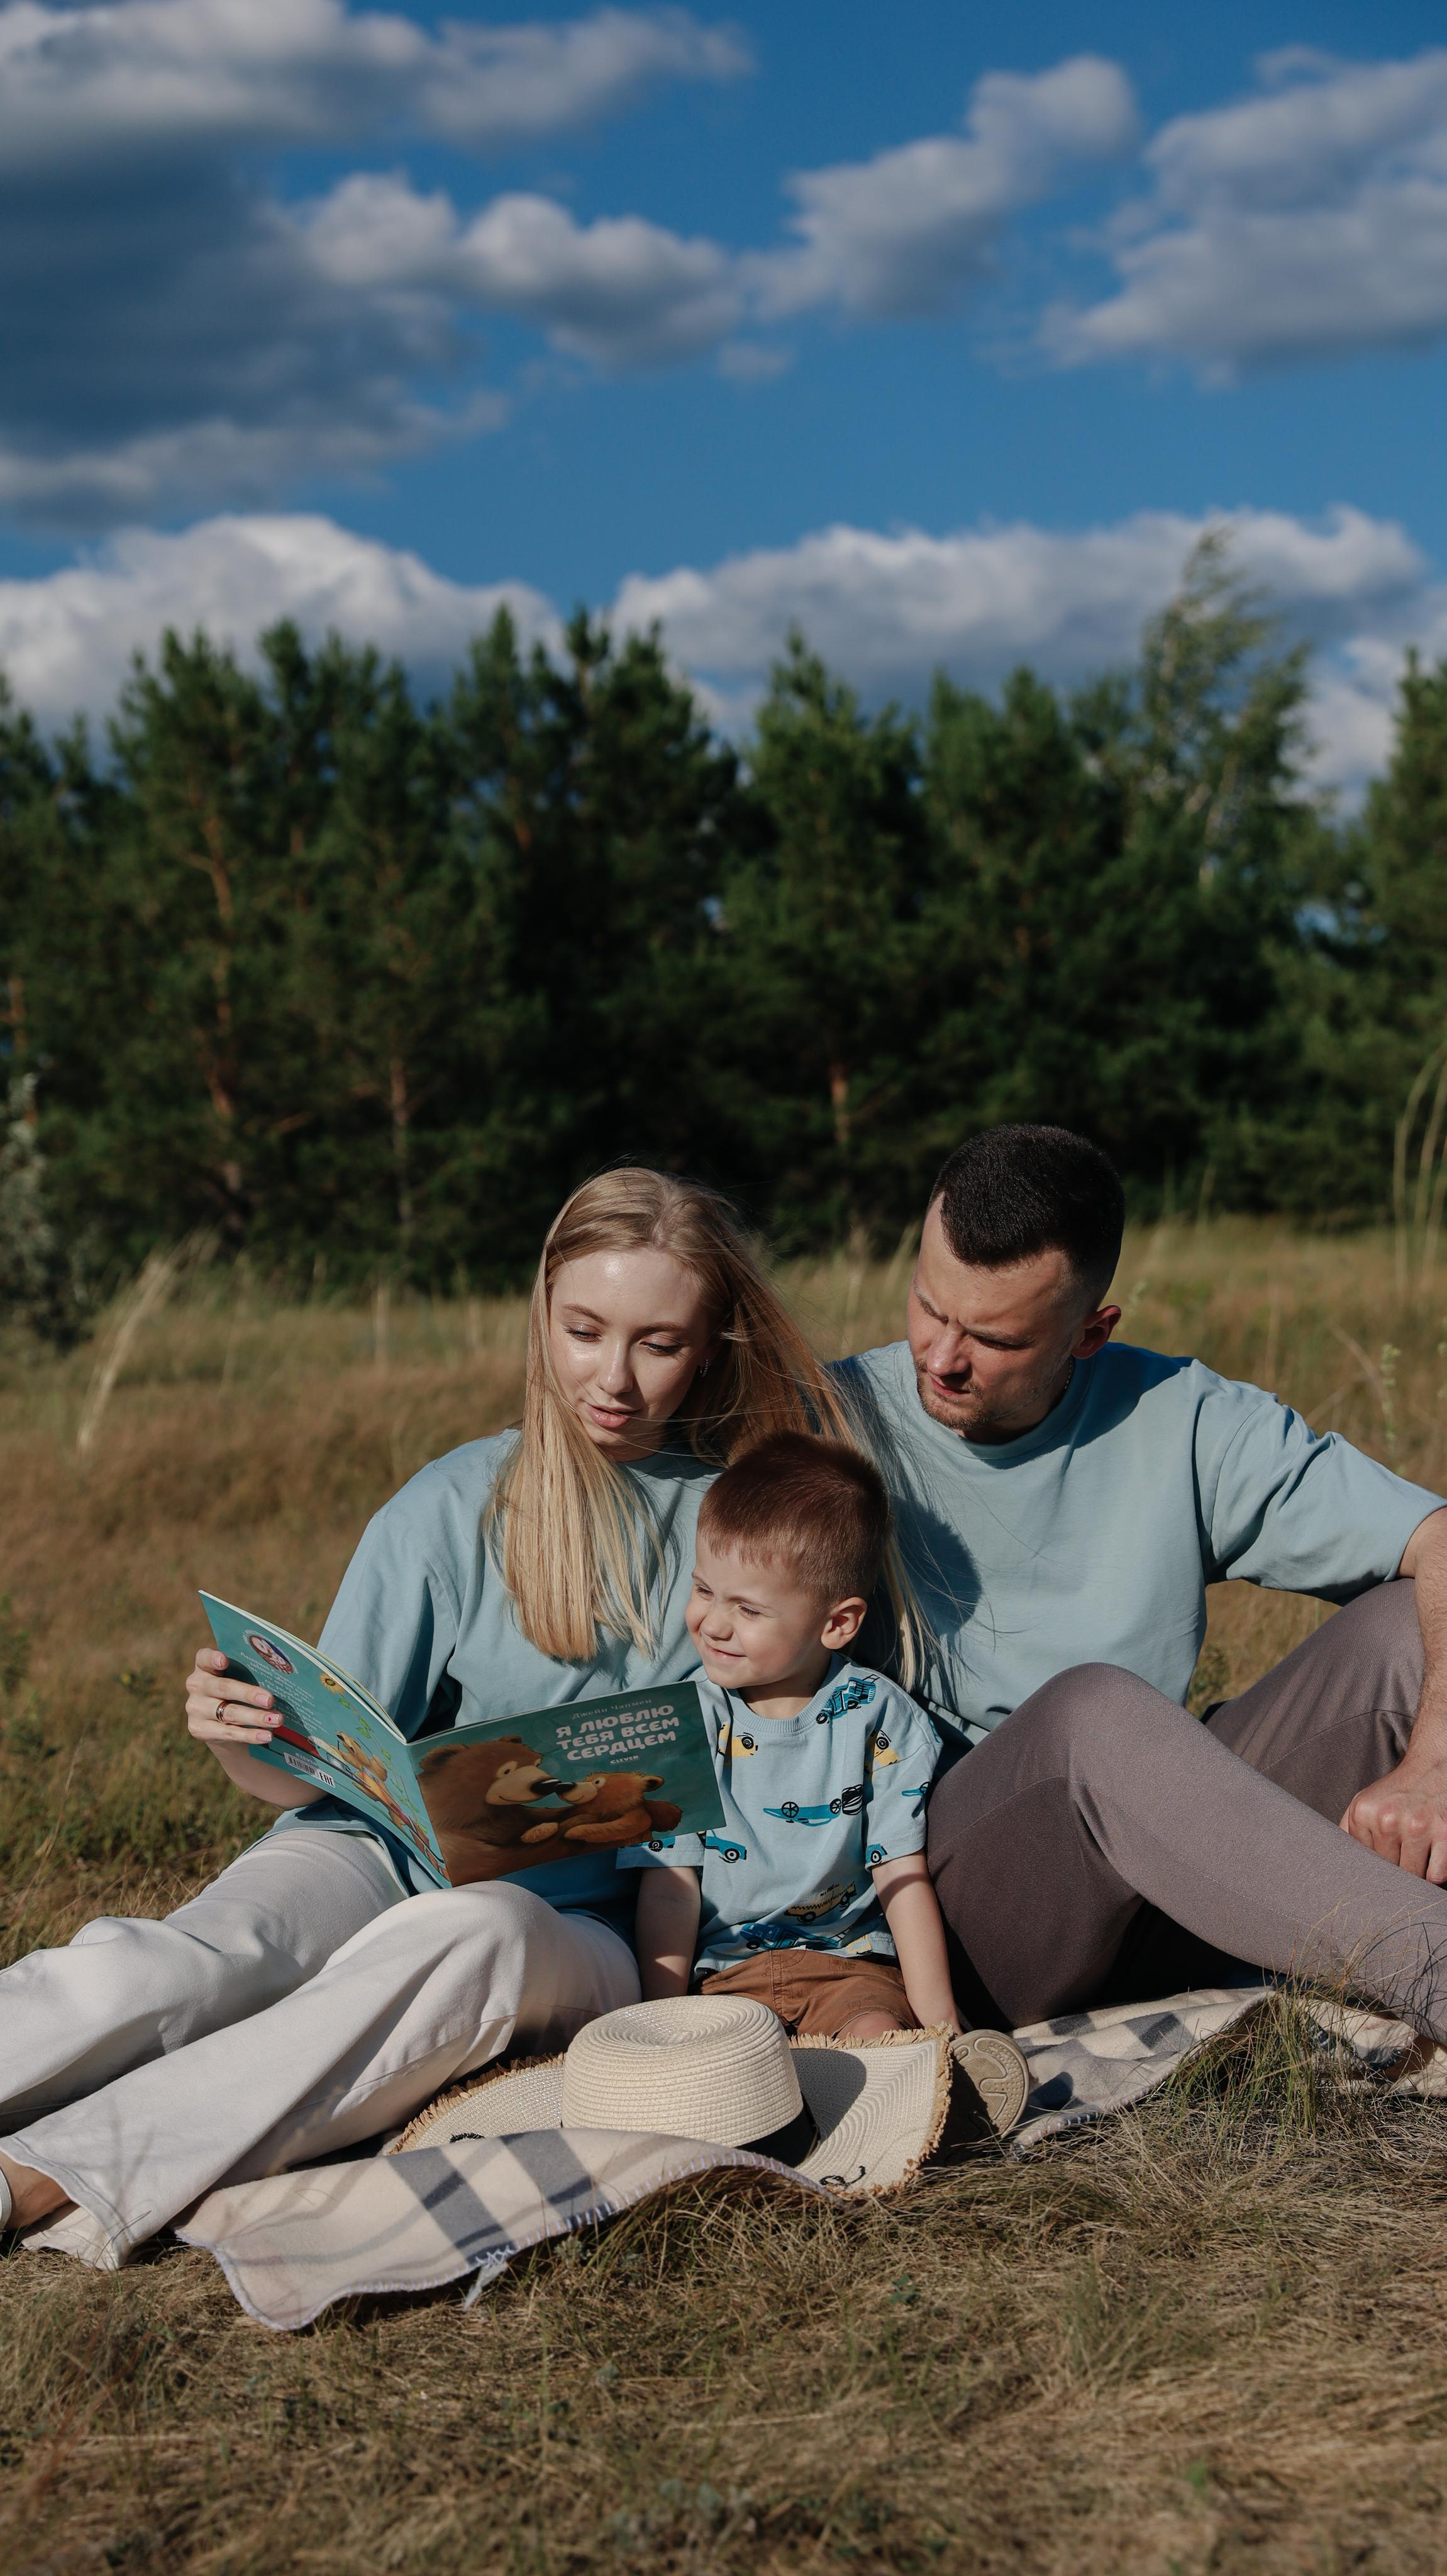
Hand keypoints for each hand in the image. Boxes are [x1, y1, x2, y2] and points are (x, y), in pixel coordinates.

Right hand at [185, 1644, 278, 1748]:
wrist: (218, 1721)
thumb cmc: (234, 1691)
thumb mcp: (237, 1678)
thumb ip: (248, 1673)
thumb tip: (280, 1677)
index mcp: (204, 1666)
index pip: (204, 1658)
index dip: (213, 1658)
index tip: (224, 1660)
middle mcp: (196, 1685)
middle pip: (224, 1688)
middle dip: (249, 1694)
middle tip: (270, 1700)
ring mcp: (195, 1708)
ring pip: (229, 1712)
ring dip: (255, 1717)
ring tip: (276, 1720)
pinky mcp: (198, 1729)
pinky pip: (229, 1732)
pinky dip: (250, 1735)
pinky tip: (266, 1735)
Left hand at [1341, 1755, 1446, 1881]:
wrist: (1435, 1766)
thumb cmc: (1401, 1789)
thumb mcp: (1365, 1800)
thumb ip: (1349, 1828)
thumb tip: (1337, 1858)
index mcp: (1363, 1813)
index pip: (1365, 1862)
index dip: (1377, 1865)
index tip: (1386, 1857)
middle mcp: (1388, 1820)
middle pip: (1388, 1871)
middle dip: (1397, 1866)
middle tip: (1405, 1851)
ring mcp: (1418, 1827)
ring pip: (1413, 1876)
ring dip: (1418, 1870)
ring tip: (1420, 1850)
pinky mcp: (1445, 1833)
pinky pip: (1436, 1875)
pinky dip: (1436, 1872)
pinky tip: (1434, 1855)